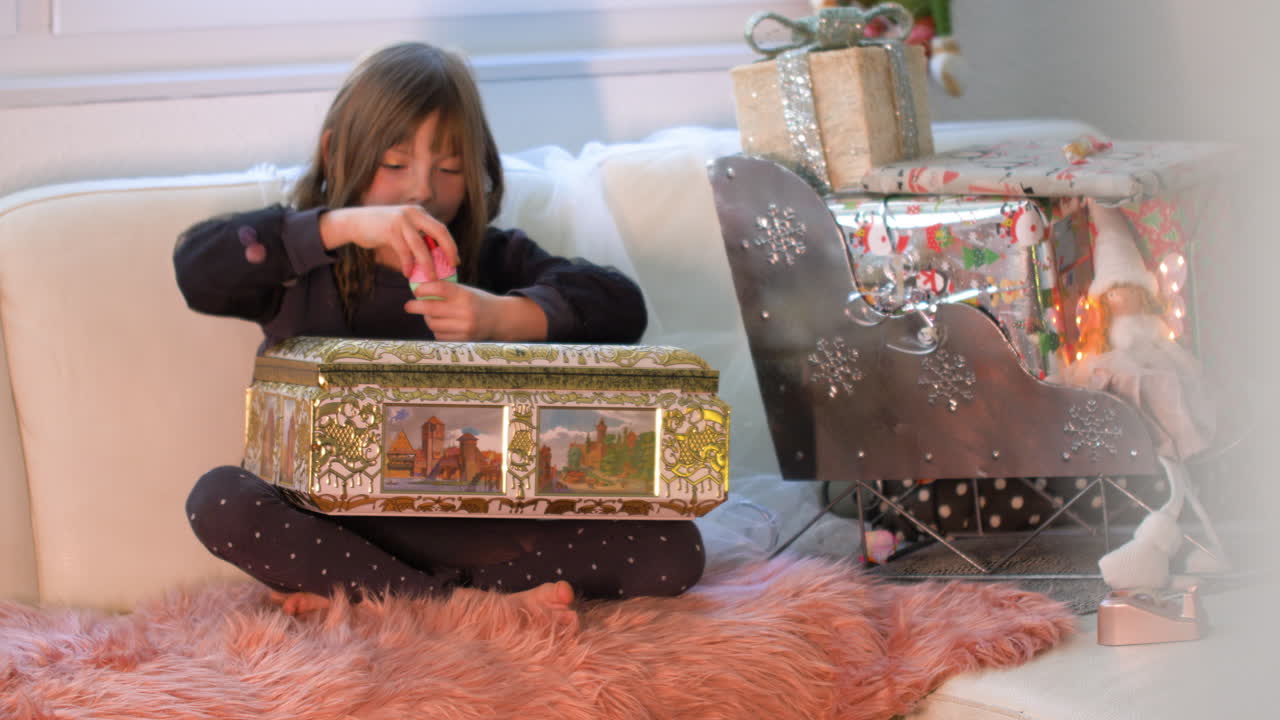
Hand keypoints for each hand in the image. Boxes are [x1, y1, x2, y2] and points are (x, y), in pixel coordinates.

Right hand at [319, 205, 458, 276]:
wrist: (354, 222)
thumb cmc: (380, 229)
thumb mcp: (402, 228)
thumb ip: (416, 238)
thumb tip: (432, 259)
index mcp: (419, 213)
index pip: (441, 229)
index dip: (451, 245)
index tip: (455, 261)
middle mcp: (413, 213)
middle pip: (439, 232)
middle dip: (449, 251)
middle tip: (451, 268)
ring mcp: (401, 220)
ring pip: (421, 245)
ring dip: (427, 264)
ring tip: (431, 279)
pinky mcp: (390, 230)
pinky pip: (404, 251)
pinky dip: (408, 264)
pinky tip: (407, 273)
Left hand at [406, 281, 547, 341]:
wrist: (500, 319)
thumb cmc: (478, 302)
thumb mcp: (466, 291)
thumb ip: (447, 291)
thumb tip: (419, 292)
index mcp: (466, 295)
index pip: (439, 289)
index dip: (424, 289)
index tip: (417, 291)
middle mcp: (465, 311)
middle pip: (431, 309)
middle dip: (415, 307)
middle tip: (409, 306)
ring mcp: (464, 328)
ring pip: (433, 324)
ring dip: (428, 319)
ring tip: (431, 316)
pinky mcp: (463, 340)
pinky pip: (440, 336)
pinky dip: (437, 330)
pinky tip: (443, 326)